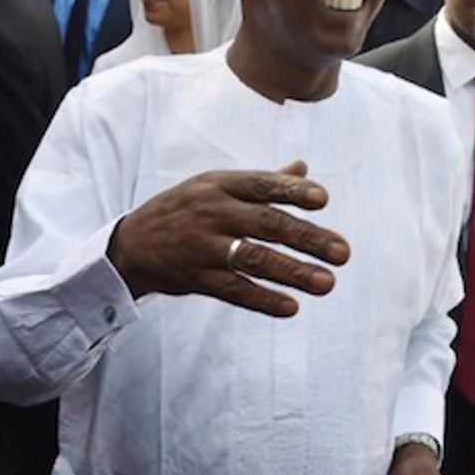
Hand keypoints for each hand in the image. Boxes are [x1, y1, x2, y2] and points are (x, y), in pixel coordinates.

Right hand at [106, 160, 349, 317]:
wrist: (131, 244)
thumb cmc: (185, 209)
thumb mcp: (215, 186)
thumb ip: (261, 181)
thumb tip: (303, 168)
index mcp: (221, 184)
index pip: (262, 184)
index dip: (292, 191)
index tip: (324, 200)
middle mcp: (213, 212)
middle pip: (267, 223)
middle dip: (308, 238)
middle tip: (343, 253)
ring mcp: (203, 247)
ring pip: (254, 259)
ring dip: (293, 272)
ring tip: (327, 283)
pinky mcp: (196, 278)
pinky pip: (234, 291)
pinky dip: (262, 299)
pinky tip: (291, 307)